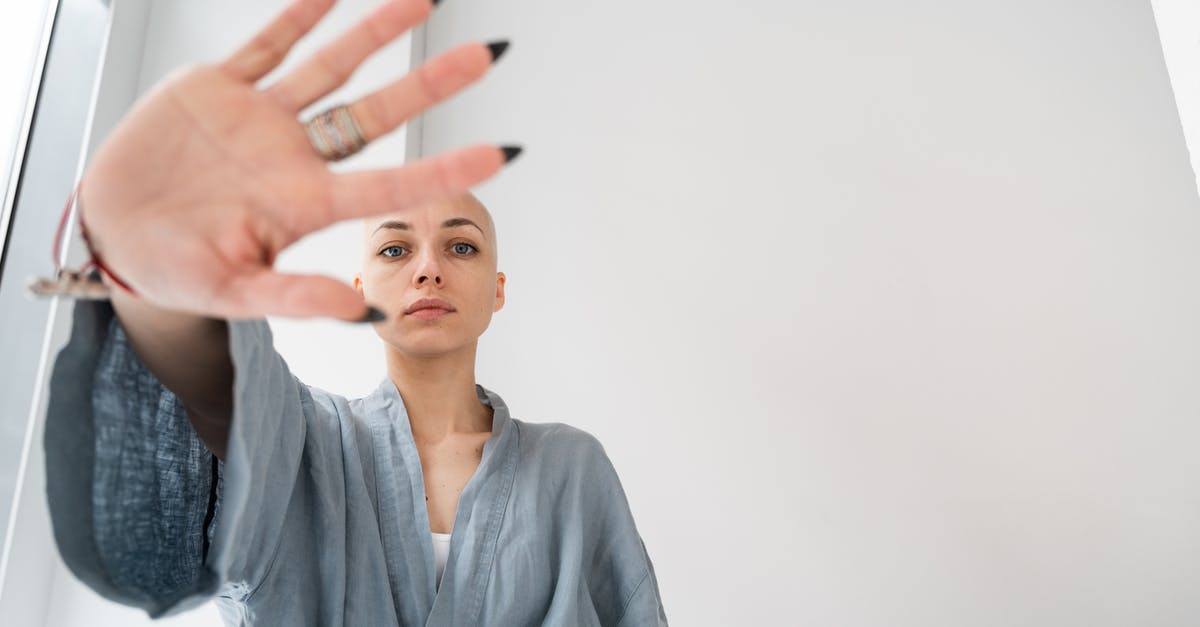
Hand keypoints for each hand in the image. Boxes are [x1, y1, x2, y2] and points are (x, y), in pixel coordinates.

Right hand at [79, 0, 513, 320]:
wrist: (111, 233)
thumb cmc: (175, 271)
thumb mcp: (234, 292)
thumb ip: (295, 298)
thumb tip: (364, 310)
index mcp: (304, 205)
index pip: (389, 184)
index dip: (443, 169)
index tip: (500, 153)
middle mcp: (294, 156)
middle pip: (376, 113)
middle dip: (429, 84)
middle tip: (485, 55)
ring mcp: (260, 119)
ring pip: (330, 68)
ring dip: (375, 33)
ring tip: (424, 0)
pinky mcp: (217, 89)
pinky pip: (265, 45)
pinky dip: (298, 17)